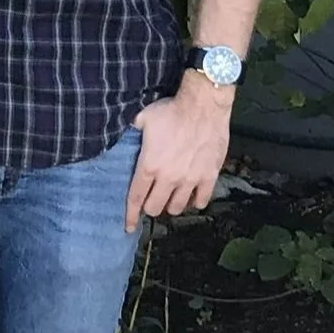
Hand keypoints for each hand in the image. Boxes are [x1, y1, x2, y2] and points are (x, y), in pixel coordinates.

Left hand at [126, 81, 232, 231]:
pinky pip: (201, 201)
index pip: (135, 197)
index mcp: (149, 165)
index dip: (130, 215)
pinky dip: (195, 201)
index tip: (128, 226)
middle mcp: (168, 178)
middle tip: (151, 199)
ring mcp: (190, 180)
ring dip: (171, 204)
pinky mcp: (208, 177)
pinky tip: (191, 195)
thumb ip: (132, 132)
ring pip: (177, 208)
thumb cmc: (171, 110)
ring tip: (170, 196)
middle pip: (155, 208)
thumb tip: (125, 135)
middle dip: (150, 207)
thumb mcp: (143, 119)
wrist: (202, 106)